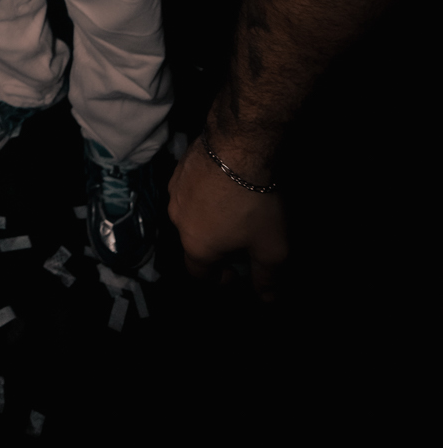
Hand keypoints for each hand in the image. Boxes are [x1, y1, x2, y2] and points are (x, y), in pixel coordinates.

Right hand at [167, 139, 286, 298]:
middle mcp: (178, 222)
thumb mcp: (272, 247)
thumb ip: (268, 278)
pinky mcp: (177, 169)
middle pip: (195, 243)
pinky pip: (189, 190)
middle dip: (216, 245)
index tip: (239, 269)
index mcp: (197, 247)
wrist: (238, 146)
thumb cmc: (254, 202)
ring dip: (207, 216)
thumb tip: (267, 300)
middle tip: (243, 236)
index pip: (199, 275)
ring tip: (233, 205)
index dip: (219, 278)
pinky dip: (203, 192)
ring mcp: (174, 193)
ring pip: (190, 215)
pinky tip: (224, 183)